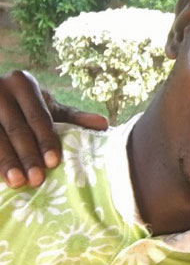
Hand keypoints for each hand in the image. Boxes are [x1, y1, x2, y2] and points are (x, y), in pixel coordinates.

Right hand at [0, 70, 108, 187]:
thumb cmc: (23, 104)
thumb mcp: (46, 106)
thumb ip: (73, 117)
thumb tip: (104, 125)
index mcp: (22, 82)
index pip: (38, 116)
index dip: (46, 140)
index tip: (53, 163)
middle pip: (16, 128)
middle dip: (27, 155)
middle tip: (36, 180)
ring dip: (6, 161)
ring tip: (17, 182)